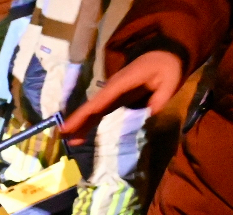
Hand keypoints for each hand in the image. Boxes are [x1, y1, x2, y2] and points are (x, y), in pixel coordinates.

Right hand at [63, 51, 183, 143]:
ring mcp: (112, 93)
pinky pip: (100, 112)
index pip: (102, 100)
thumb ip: (160, 98)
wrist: (163, 55)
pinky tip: (82, 135)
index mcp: (123, 83)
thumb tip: (149, 114)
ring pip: (93, 110)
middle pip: (92, 105)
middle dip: (77, 119)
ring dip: (81, 124)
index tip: (71, 123)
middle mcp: (112, 88)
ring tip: (70, 140)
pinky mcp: (115, 99)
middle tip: (62, 133)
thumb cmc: (165, 67)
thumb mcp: (169, 81)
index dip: (86, 112)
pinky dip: (90, 122)